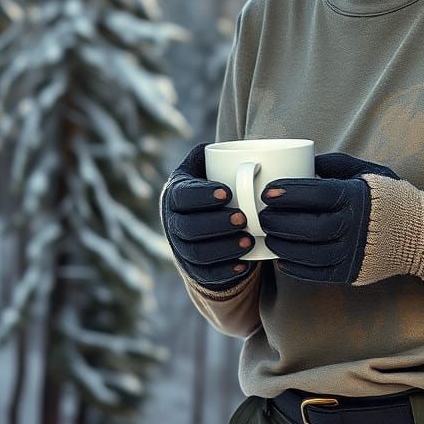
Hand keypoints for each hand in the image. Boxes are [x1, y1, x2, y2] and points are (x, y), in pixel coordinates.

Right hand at [159, 142, 255, 289]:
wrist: (204, 221)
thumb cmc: (212, 187)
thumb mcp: (208, 166)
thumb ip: (216, 154)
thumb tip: (233, 147)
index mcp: (176, 193)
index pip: (182, 196)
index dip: (202, 196)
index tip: (228, 193)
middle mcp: (173, 222)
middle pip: (189, 227)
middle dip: (217, 224)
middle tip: (245, 219)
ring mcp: (180, 248)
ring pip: (197, 253)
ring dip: (224, 248)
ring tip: (250, 242)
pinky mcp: (193, 270)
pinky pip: (206, 275)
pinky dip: (225, 272)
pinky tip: (245, 266)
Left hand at [258, 152, 401, 284]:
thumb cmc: (392, 198)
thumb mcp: (368, 171)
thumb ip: (335, 164)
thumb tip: (305, 162)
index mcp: (357, 197)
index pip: (316, 194)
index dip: (288, 193)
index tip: (268, 191)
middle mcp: (356, 227)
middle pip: (307, 227)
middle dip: (279, 221)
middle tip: (262, 214)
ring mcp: (354, 253)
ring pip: (308, 253)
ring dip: (283, 245)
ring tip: (270, 235)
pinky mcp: (353, 273)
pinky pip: (317, 274)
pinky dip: (296, 268)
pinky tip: (284, 258)